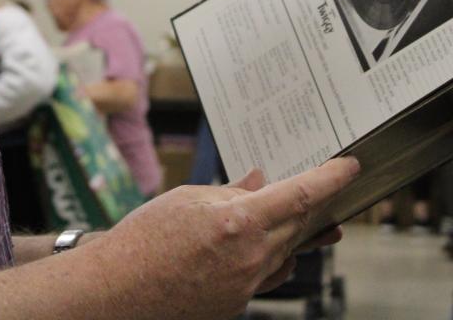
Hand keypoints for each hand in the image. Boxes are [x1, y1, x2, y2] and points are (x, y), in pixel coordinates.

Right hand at [89, 157, 358, 319]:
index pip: (300, 195)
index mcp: (238, 222)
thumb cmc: (146, 238)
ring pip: (289, 252)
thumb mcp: (188, 198)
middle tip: (335, 187)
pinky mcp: (238, 304)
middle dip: (320, 204)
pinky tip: (280, 248)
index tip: (350, 166)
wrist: (120, 290)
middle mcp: (251, 257)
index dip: (330, 178)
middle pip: (300, 224)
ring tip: (323, 222)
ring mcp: (247, 285)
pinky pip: (271, 274)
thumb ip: (231, 192)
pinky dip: (279, 256)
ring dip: (304, 232)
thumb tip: (259, 182)